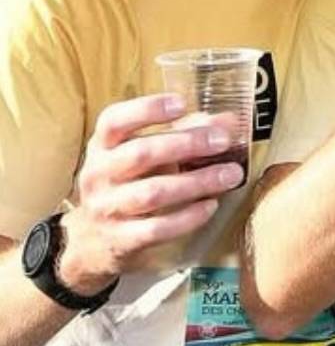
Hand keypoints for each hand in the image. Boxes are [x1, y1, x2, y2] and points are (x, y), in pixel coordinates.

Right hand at [60, 93, 245, 291]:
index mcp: (102, 147)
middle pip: (140, 153)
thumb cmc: (127, 185)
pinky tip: (211, 205)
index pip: (113, 121)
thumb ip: (184, 133)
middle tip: (222, 141)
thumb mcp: (144, 154)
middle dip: (186, 144)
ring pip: (153, 193)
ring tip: (231, 174)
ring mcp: (107, 209)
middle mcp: (98, 175)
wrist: (93, 242)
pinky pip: (158, 228)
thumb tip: (228, 121)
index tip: (182, 103)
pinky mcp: (121, 241)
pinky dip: (188, 216)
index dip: (146, 109)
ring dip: (197, 182)